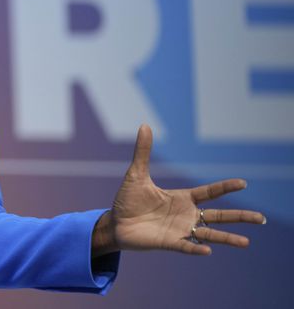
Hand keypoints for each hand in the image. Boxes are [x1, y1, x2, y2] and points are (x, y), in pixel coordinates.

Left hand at [94, 124, 265, 256]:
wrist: (116, 222)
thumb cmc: (128, 200)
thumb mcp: (137, 174)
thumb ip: (143, 152)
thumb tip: (144, 125)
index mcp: (183, 198)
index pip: (210, 192)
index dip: (225, 187)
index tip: (243, 183)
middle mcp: (186, 215)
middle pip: (219, 215)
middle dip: (239, 216)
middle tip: (260, 218)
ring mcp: (180, 230)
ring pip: (209, 235)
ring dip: (227, 238)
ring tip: (246, 242)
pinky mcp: (170, 243)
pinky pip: (187, 247)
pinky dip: (197, 249)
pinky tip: (208, 250)